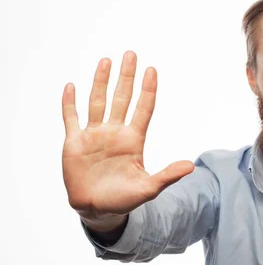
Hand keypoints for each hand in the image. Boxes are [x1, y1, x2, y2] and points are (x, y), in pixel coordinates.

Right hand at [61, 51, 193, 226]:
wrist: (98, 210)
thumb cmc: (124, 199)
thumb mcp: (148, 188)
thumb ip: (167, 175)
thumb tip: (191, 167)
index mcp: (133, 140)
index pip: (143, 109)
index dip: (147, 90)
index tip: (152, 70)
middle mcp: (115, 132)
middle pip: (122, 98)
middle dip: (126, 77)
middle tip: (131, 54)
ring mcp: (94, 135)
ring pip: (98, 102)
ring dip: (100, 82)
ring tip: (106, 61)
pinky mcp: (75, 143)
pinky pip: (71, 118)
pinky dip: (70, 103)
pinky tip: (72, 86)